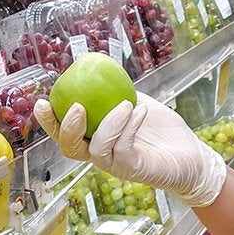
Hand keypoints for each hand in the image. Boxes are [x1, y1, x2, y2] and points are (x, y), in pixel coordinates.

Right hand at [34, 94, 226, 206]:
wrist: (191, 154)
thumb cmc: (161, 129)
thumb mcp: (136, 101)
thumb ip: (115, 90)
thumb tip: (95, 64)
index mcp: (94, 138)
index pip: (63, 132)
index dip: (49, 121)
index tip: (42, 101)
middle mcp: (100, 154)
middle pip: (69, 147)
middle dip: (65, 128)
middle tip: (76, 106)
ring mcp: (116, 165)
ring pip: (96, 150)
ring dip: (108, 124)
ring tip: (125, 104)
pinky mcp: (134, 170)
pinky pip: (124, 150)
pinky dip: (128, 128)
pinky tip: (140, 111)